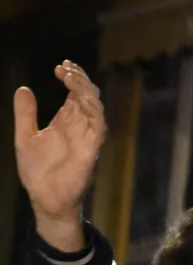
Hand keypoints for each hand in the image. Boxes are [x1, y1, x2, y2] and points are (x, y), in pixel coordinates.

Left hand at [13, 61, 104, 252]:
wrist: (44, 197)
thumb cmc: (37, 170)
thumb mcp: (24, 136)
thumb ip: (25, 113)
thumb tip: (23, 88)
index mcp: (66, 120)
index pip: (75, 92)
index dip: (71, 77)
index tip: (59, 67)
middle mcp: (80, 125)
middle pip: (87, 94)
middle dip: (79, 78)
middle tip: (65, 68)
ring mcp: (87, 135)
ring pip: (95, 105)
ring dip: (85, 89)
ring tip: (70, 76)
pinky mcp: (91, 147)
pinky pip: (98, 124)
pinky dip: (92, 109)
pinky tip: (80, 98)